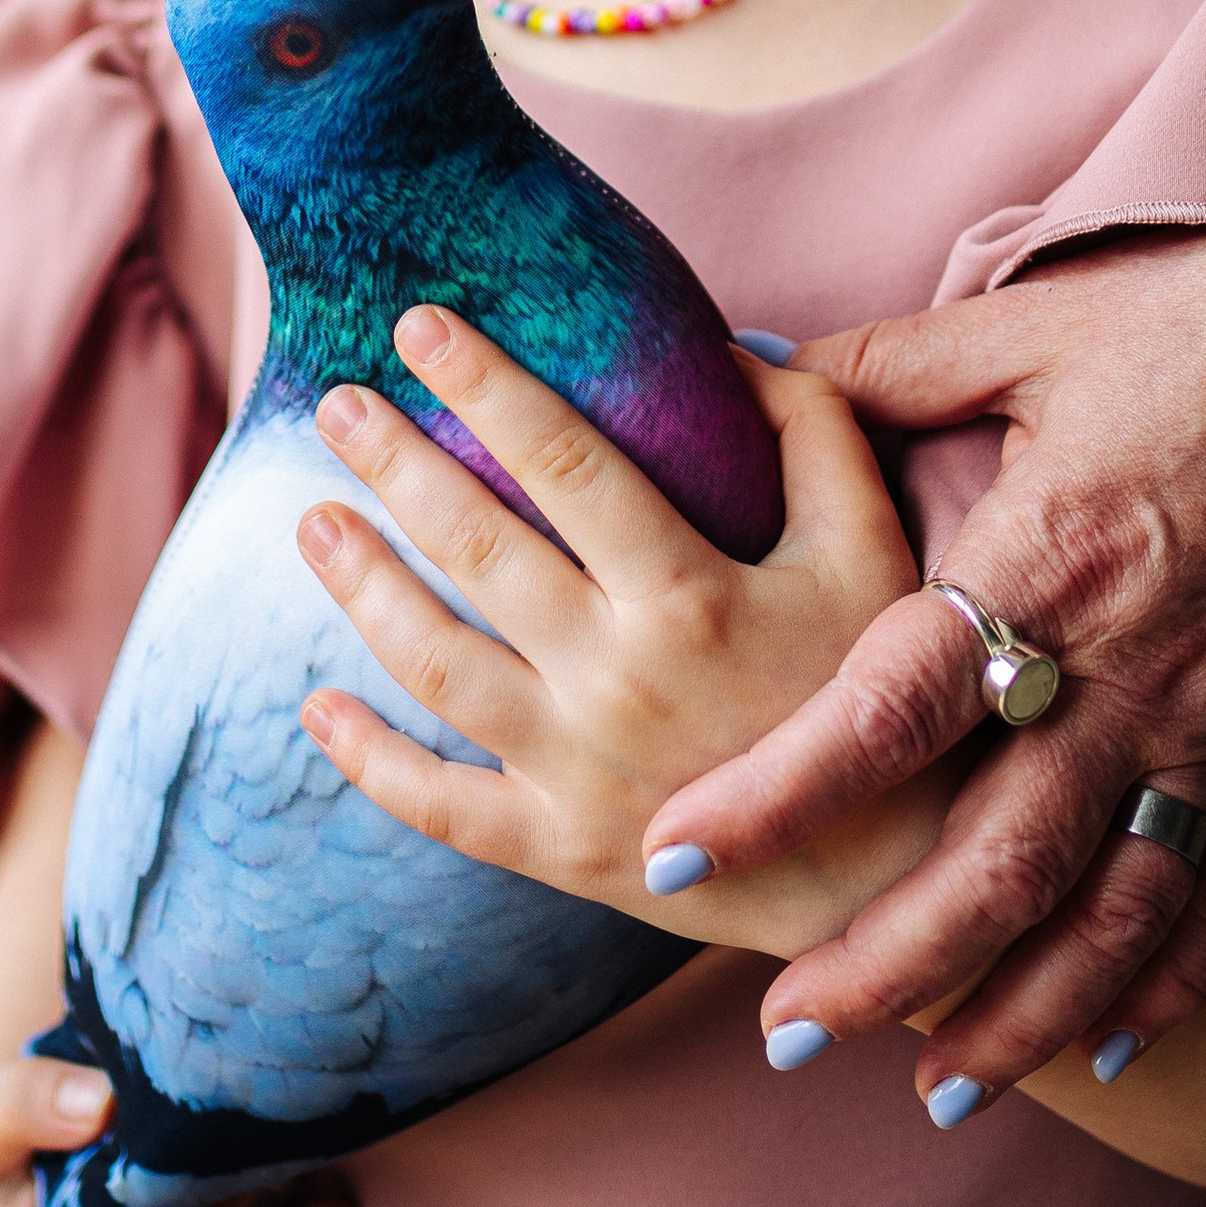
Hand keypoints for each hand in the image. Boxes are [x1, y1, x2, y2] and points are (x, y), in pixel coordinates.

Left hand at [296, 310, 942, 967]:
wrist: (893, 882)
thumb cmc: (883, 698)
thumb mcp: (876, 554)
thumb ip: (815, 435)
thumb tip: (731, 350)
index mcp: (693, 598)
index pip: (566, 463)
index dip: (488, 385)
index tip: (420, 324)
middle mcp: (621, 682)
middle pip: (477, 549)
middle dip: (395, 463)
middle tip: (335, 399)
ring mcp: (580, 774)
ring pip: (436, 666)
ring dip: (362, 587)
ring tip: (312, 519)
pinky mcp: (559, 851)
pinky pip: (438, 806)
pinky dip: (367, 759)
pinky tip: (315, 704)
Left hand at [644, 195, 1205, 1111]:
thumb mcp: (1035, 328)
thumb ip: (886, 368)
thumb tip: (748, 362)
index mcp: (1050, 561)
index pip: (886, 710)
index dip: (778, 791)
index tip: (674, 850)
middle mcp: (1132, 671)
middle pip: (996, 862)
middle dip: (886, 964)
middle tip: (785, 1032)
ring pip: (1111, 914)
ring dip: (1019, 1016)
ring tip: (932, 1092)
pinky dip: (1167, 984)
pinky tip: (1106, 1051)